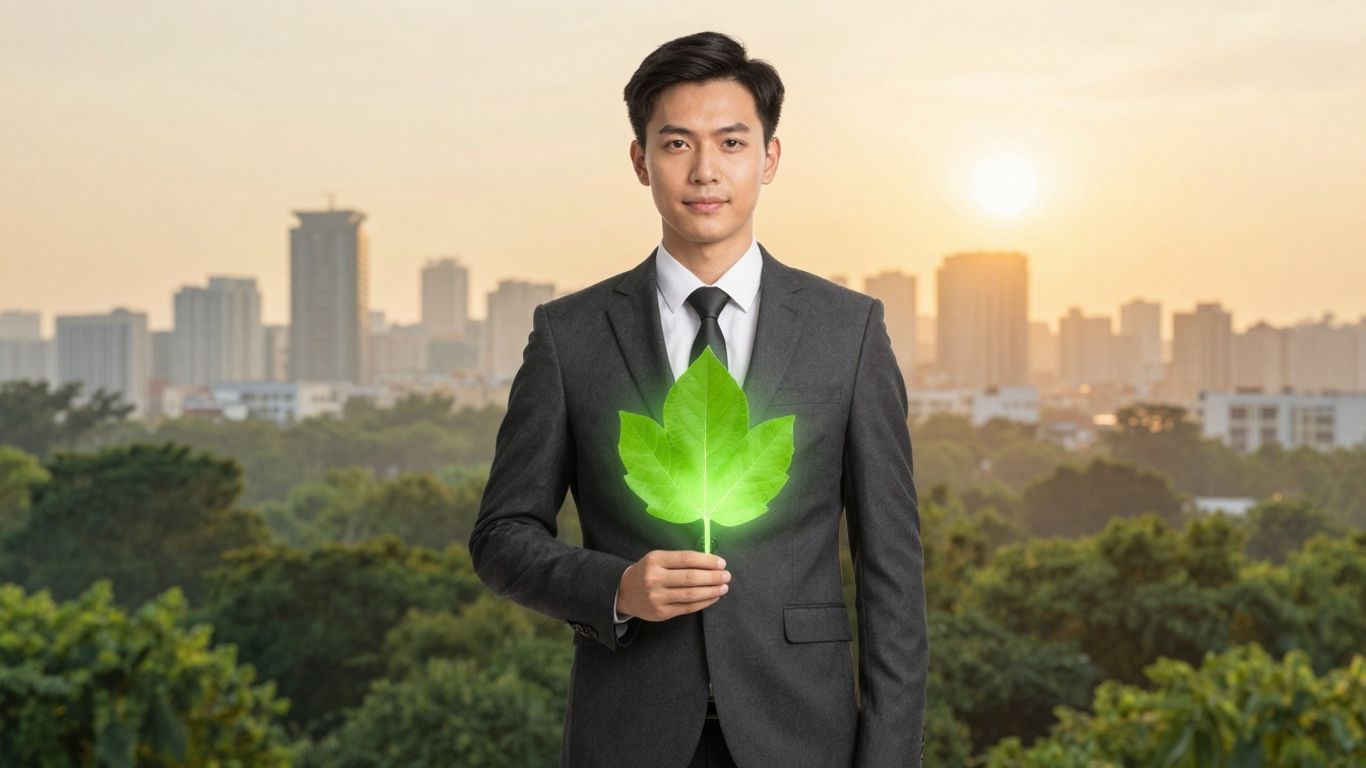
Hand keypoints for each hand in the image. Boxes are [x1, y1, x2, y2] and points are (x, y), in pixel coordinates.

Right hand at [616, 550, 730, 620]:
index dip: (707, 561)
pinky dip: (703, 602)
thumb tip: (710, 562)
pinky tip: (713, 597)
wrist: (624, 592)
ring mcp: (657, 597)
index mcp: (656, 560)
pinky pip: (687, 608)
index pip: (686, 559)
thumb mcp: (657, 559)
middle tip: (726, 576)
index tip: (721, 563)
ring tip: (723, 587)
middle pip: (691, 578)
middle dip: (713, 577)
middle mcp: (655, 578)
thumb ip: (679, 560)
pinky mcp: (661, 613)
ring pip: (691, 594)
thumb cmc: (647, 571)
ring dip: (711, 591)